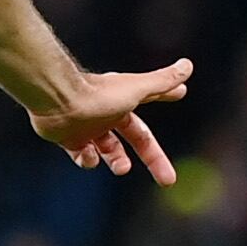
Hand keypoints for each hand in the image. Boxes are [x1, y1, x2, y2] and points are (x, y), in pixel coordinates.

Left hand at [31, 59, 191, 183]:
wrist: (58, 101)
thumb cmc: (99, 95)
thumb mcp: (137, 89)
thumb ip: (163, 81)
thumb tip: (188, 65)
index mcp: (123, 104)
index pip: (149, 116)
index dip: (163, 116)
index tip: (179, 100)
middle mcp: (106, 115)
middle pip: (134, 141)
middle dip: (152, 159)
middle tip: (168, 180)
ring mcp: (87, 127)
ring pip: (107, 151)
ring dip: (117, 160)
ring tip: (121, 167)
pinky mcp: (67, 138)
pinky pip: (82, 156)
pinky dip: (88, 160)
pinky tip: (89, 155)